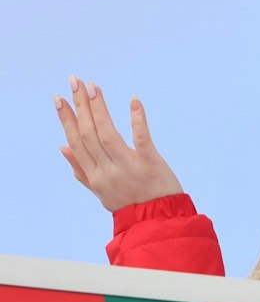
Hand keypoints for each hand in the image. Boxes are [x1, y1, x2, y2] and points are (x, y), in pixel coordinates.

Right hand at [55, 76, 184, 211]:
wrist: (158, 220)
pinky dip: (137, 120)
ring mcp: (128, 166)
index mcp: (94, 175)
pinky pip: (142, 139)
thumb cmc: (128, 203)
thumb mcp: (99, 190)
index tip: (59, 99)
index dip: (66, 119)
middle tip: (75, 81)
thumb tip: (62, 146)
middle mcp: (107, 170)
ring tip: (94, 86)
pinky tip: (133, 100)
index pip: (75, 142)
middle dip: (80, 105)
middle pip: (88, 133)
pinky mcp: (151, 164)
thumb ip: (80, 169)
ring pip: (108, 133)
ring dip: (99, 108)